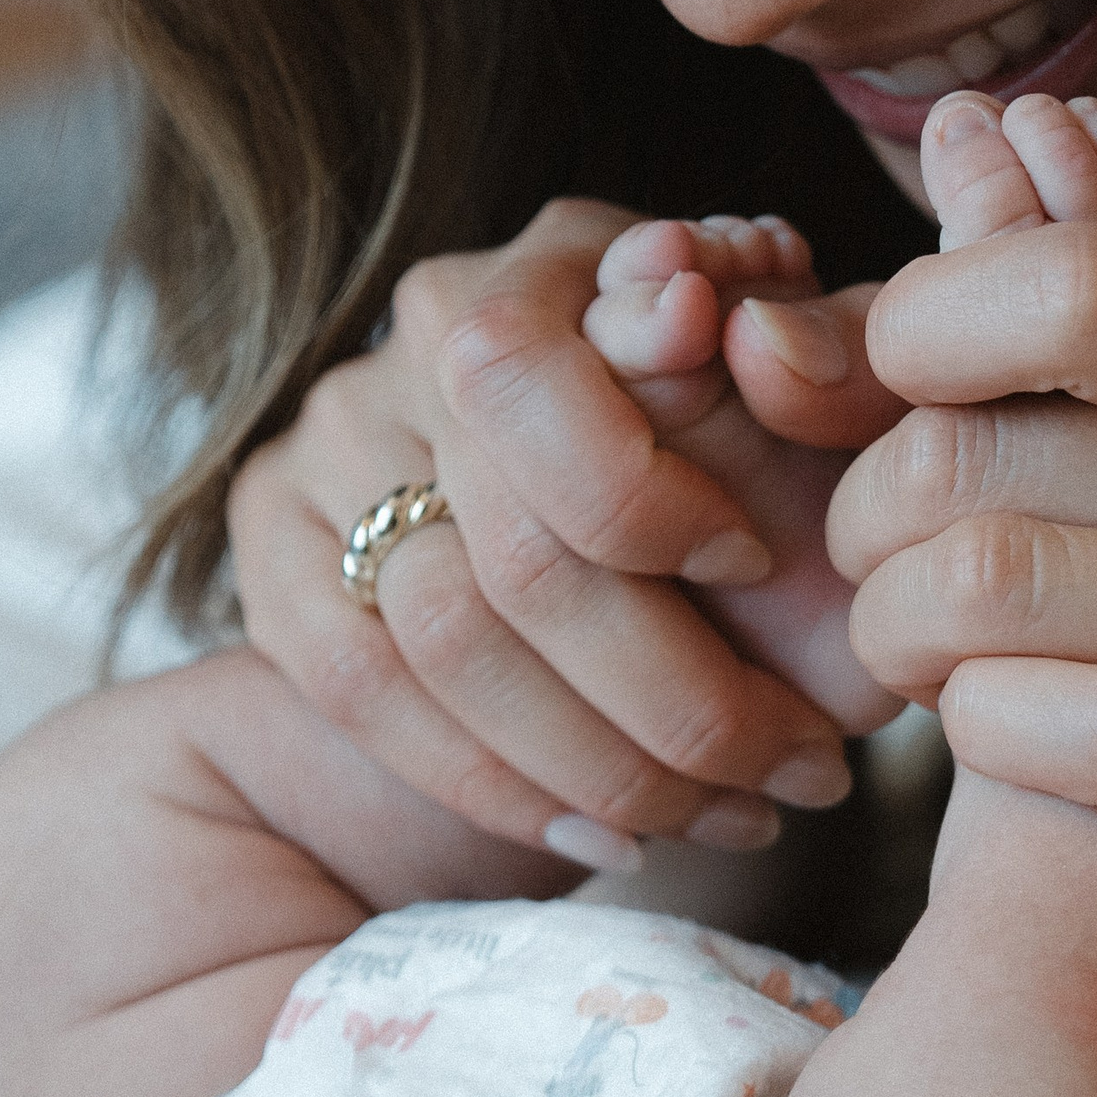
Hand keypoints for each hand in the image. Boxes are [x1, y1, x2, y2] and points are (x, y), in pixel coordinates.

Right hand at [230, 198, 905, 868]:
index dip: (648, 495)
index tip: (760, 565)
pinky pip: (367, 698)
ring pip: (445, 643)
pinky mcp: (277, 550)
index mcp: (554, 262)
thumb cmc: (771, 429)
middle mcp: (418, 334)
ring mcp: (330, 442)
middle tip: (808, 765)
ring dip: (610, 764)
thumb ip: (807, 342)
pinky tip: (615, 833)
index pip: (532, 381)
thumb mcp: (819, 386)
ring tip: (740, 811)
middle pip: (511, 550)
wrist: (635, 489)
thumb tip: (705, 314)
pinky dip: (504, 788)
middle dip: (681, 691)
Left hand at [829, 223, 1096, 1029]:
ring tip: (913, 649)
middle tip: (876, 560)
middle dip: (869, 512)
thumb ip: (1074, 299)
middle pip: (982, 446)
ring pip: (996, 585)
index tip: (897, 395)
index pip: (1070, 277)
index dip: (922, 331)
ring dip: (898, 630)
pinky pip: (1080, 733)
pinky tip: (993, 726)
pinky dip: (982, 731)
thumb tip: (952, 126)